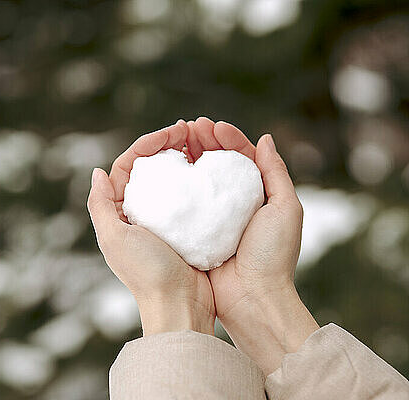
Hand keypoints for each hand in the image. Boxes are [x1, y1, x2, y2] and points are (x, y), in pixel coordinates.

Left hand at [87, 120, 214, 335]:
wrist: (179, 304)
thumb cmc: (147, 272)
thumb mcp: (114, 238)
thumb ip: (100, 205)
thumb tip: (97, 171)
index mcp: (120, 212)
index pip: (129, 166)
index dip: (147, 144)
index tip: (171, 133)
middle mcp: (140, 213)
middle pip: (151, 168)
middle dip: (167, 145)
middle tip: (188, 130)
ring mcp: (165, 220)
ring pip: (172, 178)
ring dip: (184, 157)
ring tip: (201, 141)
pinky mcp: (187, 228)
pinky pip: (191, 195)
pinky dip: (199, 178)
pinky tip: (211, 168)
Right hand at [187, 117, 318, 374]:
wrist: (253, 298)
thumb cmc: (273, 254)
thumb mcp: (285, 208)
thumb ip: (276, 172)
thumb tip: (264, 138)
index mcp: (258, 194)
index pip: (242, 156)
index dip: (227, 138)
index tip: (212, 125)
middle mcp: (235, 202)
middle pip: (218, 163)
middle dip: (204, 142)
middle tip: (188, 127)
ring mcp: (214, 217)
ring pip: (199, 179)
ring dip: (189, 157)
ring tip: (175, 140)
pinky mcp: (196, 231)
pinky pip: (185, 204)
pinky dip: (176, 186)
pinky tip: (165, 171)